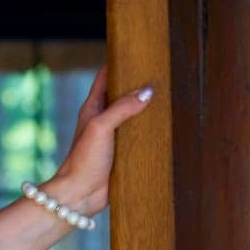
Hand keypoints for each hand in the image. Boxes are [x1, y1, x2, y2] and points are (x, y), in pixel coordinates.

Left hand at [48, 68, 153, 216]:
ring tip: (169, 99)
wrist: (80, 194)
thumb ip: (123, 108)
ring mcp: (113, 137)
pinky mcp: (122, 154)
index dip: (118, 64)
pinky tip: (166, 130)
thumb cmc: (84, 159)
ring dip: (146, 111)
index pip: (105, 78)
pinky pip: (138, 138)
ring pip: (132, 118)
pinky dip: (150, 133)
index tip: (137, 55)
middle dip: (138, 87)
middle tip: (161, 76)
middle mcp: (103, 120)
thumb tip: (147, 91)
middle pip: (122, 96)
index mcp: (93, 108)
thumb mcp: (102, 127)